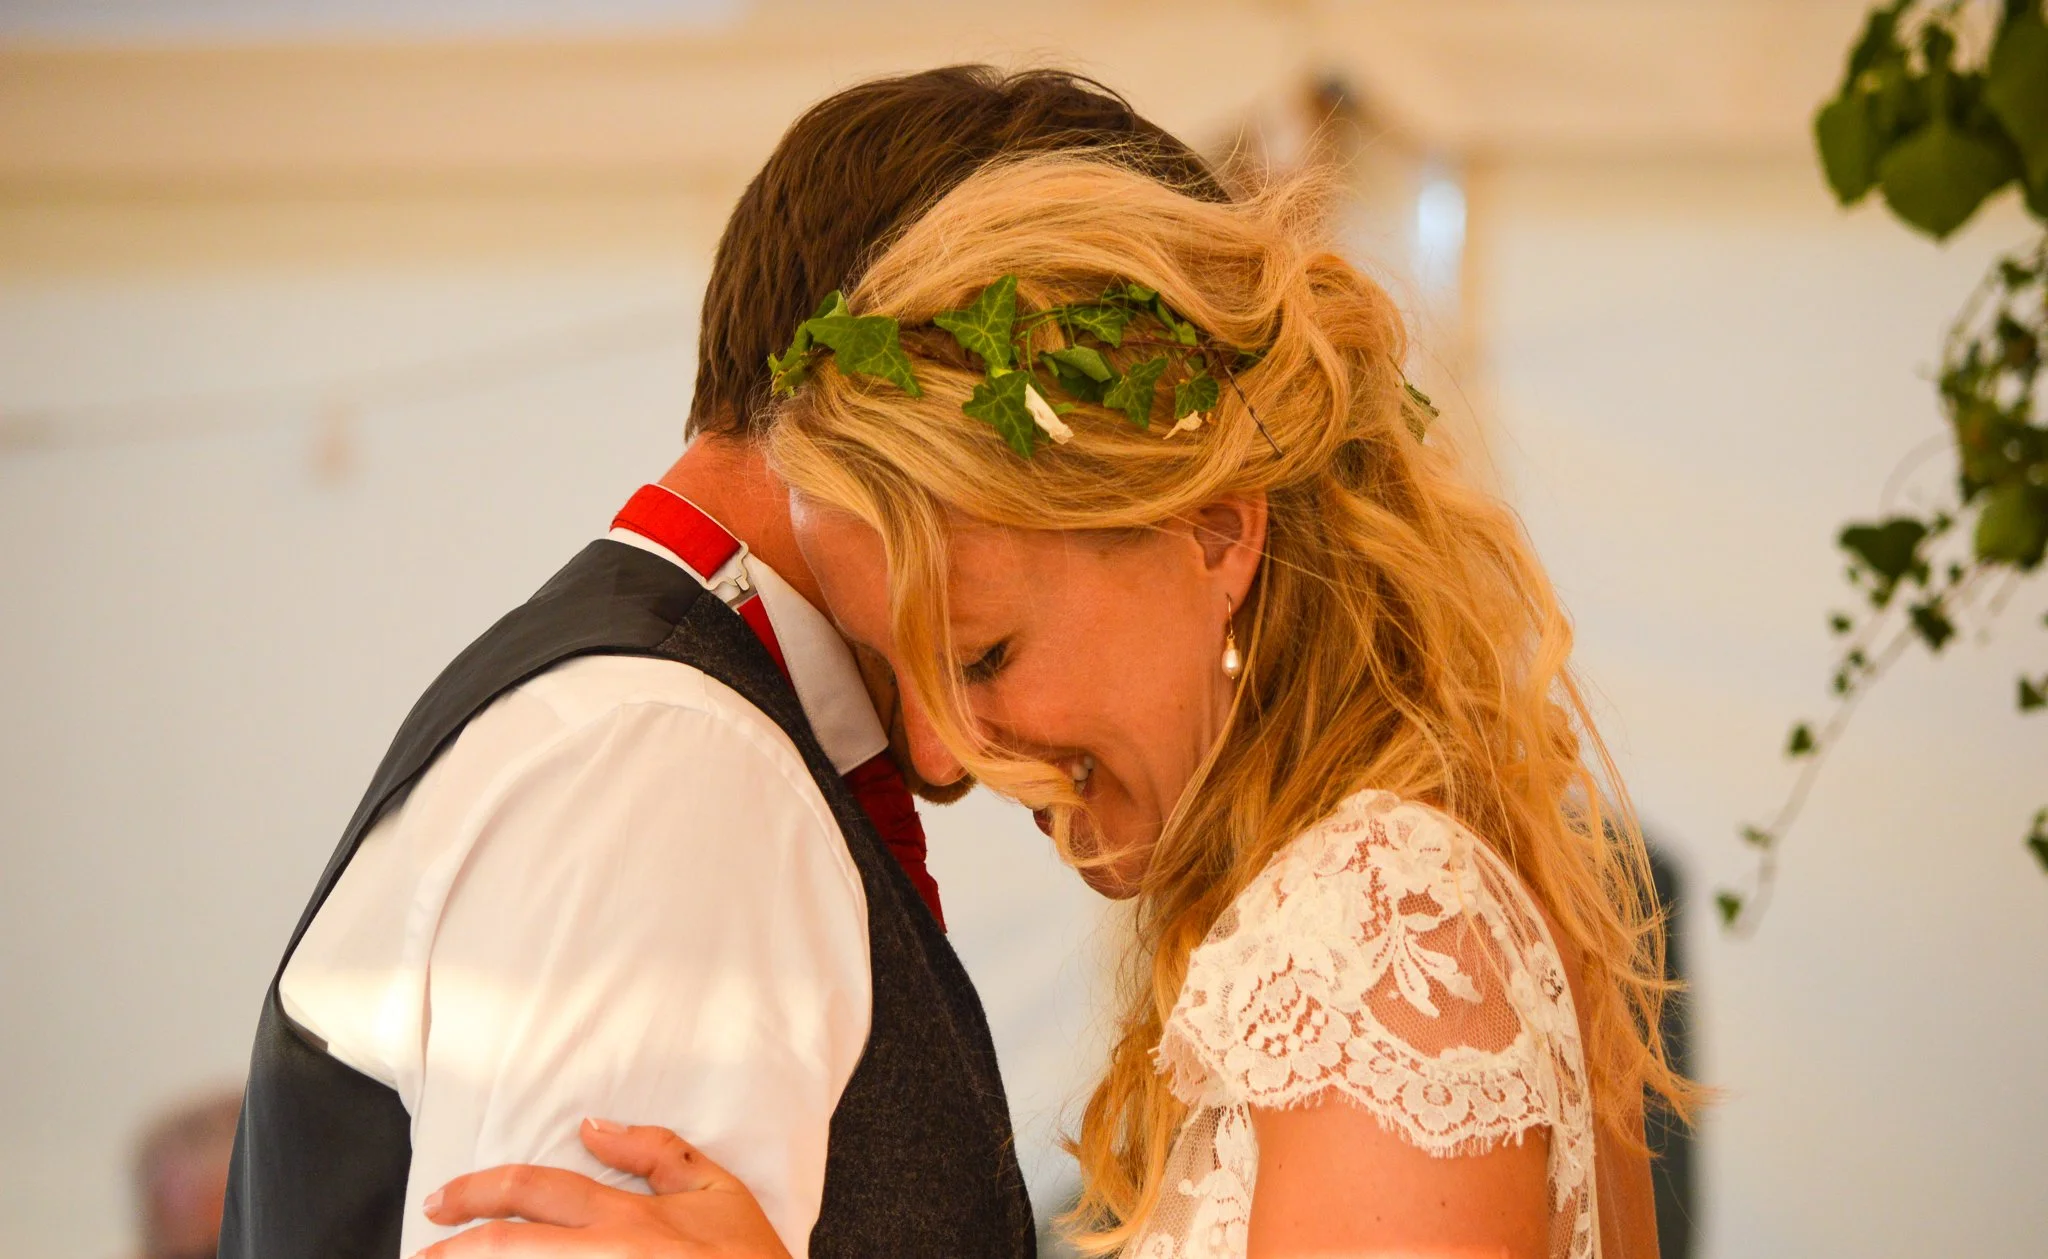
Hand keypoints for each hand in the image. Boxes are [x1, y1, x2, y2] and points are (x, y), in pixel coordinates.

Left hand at [411, 1118, 792, 1258]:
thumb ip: (655, 1151)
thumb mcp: (717, 1188)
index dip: (476, 1192)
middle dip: (452, 1248)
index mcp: (625, 1218)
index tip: (440, 1203)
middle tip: (422, 1251)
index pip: (533, 1190)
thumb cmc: (748, 1258)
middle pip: (507, 1246)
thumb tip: (594, 1125)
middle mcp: (605, 1255)